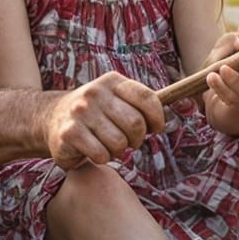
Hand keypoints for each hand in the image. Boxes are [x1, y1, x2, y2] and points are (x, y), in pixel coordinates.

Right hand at [33, 72, 164, 169]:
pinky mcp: (69, 133)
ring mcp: (80, 112)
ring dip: (118, 151)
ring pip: (119, 143)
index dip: (157, 118)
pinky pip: (101, 154)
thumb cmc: (95, 113)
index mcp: (112, 81)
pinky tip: (92, 151)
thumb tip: (187, 99)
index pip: (148, 99)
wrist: (51, 119)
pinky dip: (102, 158)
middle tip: (128, 141)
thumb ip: (144, 102)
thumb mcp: (117, 99)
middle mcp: (95, 93)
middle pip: (136, 124)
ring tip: (107, 145)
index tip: (155, 128)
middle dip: (137, 139)